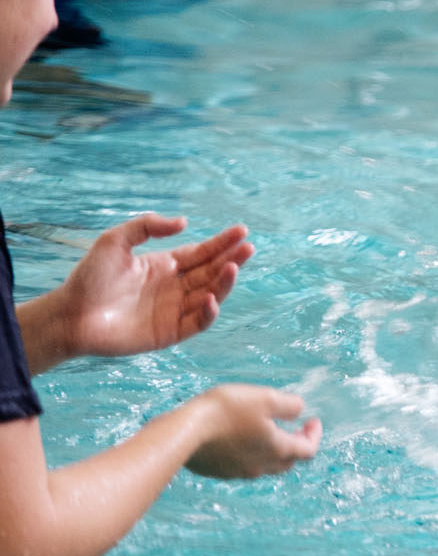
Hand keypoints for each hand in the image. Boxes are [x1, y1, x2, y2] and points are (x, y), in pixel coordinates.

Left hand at [59, 215, 253, 360]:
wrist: (70, 315)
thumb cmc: (89, 278)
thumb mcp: (114, 241)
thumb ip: (147, 226)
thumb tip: (184, 223)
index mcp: (164, 265)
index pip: (201, 253)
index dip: (222, 243)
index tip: (241, 231)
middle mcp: (174, 287)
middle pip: (212, 272)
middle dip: (232, 259)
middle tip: (248, 247)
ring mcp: (174, 311)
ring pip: (210, 295)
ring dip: (224, 283)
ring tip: (233, 268)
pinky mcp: (170, 333)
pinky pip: (198, 322)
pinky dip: (208, 312)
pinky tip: (211, 298)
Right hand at [186, 385, 320, 478]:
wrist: (183, 432)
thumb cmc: (226, 411)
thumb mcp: (265, 398)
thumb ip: (290, 405)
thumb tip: (300, 411)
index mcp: (278, 450)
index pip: (308, 450)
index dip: (314, 434)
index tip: (313, 420)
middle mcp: (261, 467)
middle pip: (288, 461)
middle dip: (295, 444)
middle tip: (293, 427)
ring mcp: (238, 472)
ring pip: (265, 465)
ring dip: (272, 450)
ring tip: (267, 431)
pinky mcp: (218, 472)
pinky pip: (242, 465)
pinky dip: (249, 453)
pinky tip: (240, 438)